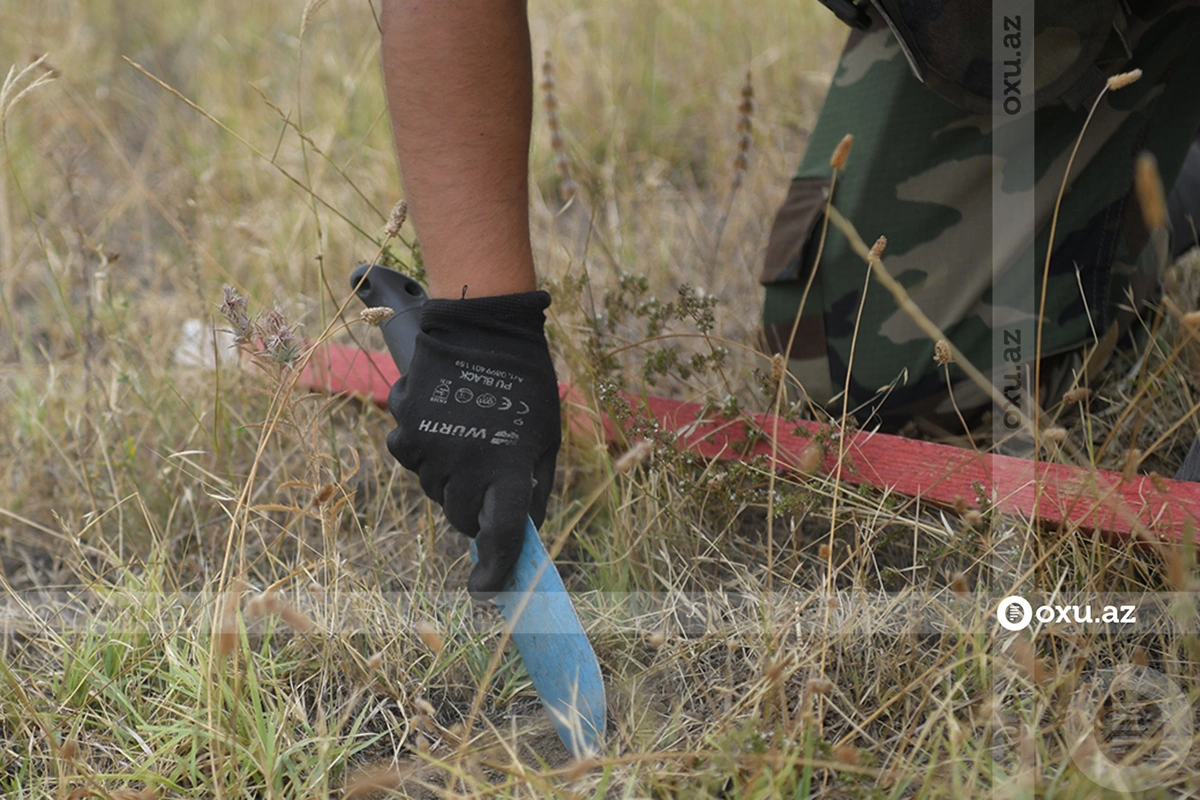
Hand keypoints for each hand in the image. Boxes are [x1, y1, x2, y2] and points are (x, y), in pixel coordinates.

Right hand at [386, 291, 560, 598]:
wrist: (483, 325)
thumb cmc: (526, 384)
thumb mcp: (546, 437)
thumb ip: (534, 487)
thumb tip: (523, 531)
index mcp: (511, 468)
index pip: (502, 534)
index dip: (495, 569)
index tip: (485, 592)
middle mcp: (469, 464)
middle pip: (461, 516)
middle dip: (474, 509)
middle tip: (486, 476)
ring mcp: (433, 447)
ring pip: (434, 488)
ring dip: (449, 476)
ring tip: (468, 433)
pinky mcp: (406, 426)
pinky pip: (409, 456)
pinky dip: (422, 449)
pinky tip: (440, 421)